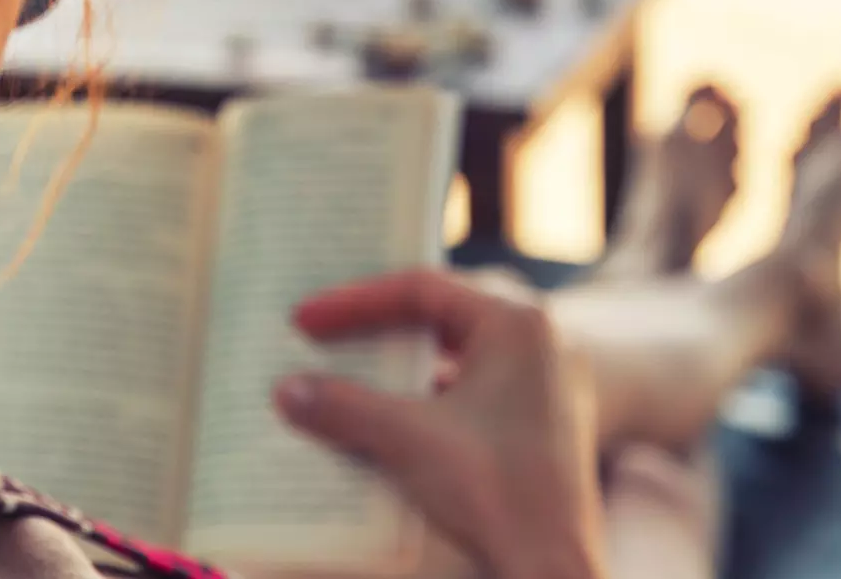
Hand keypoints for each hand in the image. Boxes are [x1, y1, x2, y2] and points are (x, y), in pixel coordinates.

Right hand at [273, 270, 605, 578]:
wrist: (553, 573)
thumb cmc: (499, 493)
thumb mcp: (407, 439)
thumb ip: (343, 406)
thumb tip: (287, 391)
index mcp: (517, 326)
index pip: (421, 289)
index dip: (354, 301)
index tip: (306, 318)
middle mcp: (539, 347)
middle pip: (438, 321)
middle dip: (374, 333)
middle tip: (318, 337)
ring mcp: (545, 391)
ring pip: (453, 363)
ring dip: (397, 373)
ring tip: (343, 380)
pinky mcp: (541, 432)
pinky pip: (470, 399)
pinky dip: (425, 406)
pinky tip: (384, 426)